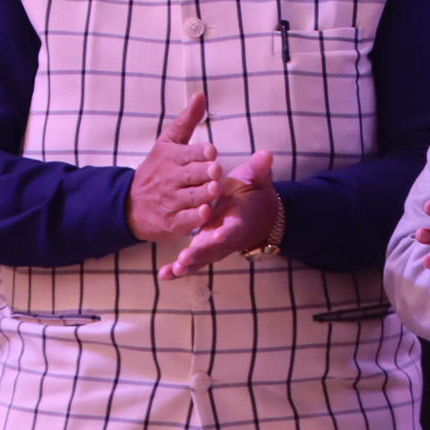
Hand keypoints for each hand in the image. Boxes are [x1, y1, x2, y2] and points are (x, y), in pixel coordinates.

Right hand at [127, 94, 223, 241]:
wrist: (129, 204)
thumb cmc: (156, 170)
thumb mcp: (168, 143)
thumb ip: (187, 121)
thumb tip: (201, 95)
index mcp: (172, 158)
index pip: (188, 153)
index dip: (200, 153)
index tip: (210, 151)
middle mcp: (171, 179)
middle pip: (191, 175)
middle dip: (203, 172)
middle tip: (215, 170)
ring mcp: (171, 201)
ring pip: (190, 197)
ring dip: (203, 194)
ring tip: (214, 189)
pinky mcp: (172, 222)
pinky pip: (185, 219)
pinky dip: (194, 217)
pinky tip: (205, 214)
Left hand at [157, 150, 276, 280]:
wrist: (262, 215)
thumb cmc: (256, 194)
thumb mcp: (258, 180)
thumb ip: (259, 170)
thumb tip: (265, 155)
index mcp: (240, 220)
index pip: (233, 228)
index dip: (225, 233)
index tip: (217, 234)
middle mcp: (228, 237)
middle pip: (214, 249)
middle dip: (199, 254)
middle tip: (183, 260)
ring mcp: (217, 246)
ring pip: (203, 259)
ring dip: (188, 266)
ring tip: (172, 270)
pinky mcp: (207, 249)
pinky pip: (195, 262)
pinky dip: (180, 270)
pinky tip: (164, 275)